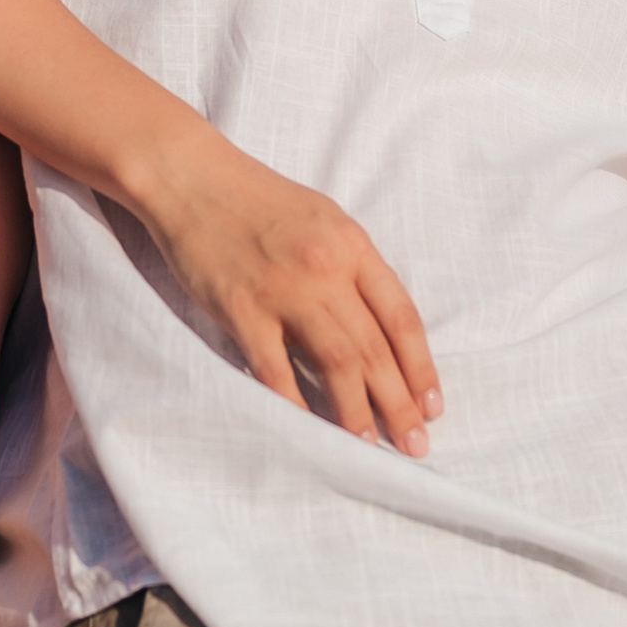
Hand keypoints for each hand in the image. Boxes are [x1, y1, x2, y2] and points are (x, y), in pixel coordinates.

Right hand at [138, 125, 441, 456]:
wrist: (192, 177)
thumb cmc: (259, 200)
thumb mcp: (323, 220)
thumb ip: (352, 269)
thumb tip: (379, 330)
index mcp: (353, 245)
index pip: (401, 317)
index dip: (421, 367)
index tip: (434, 407)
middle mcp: (326, 268)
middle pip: (374, 347)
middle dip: (400, 403)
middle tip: (416, 446)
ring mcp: (283, 289)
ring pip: (335, 362)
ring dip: (357, 412)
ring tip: (370, 448)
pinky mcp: (240, 308)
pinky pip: (274, 368)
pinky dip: (294, 403)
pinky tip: (309, 432)